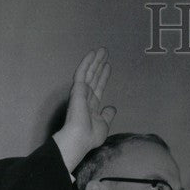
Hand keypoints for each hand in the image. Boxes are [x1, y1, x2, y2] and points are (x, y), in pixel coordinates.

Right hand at [52, 47, 116, 171]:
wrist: (79, 139)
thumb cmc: (90, 136)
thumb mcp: (104, 125)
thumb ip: (107, 115)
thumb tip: (112, 108)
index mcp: (92, 106)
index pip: (98, 87)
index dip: (103, 77)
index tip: (108, 66)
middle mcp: (85, 97)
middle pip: (94, 77)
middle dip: (99, 65)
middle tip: (105, 52)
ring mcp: (81, 92)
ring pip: (89, 72)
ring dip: (95, 60)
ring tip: (102, 50)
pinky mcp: (77, 89)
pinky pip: (82, 73)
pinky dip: (87, 62)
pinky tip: (92, 54)